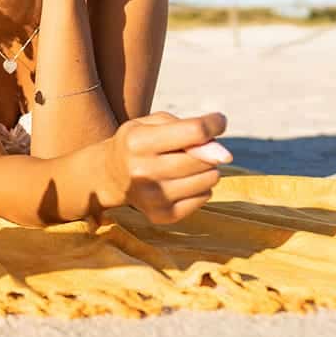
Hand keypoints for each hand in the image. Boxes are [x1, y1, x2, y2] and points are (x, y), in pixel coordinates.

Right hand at [100, 111, 229, 223]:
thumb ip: (189, 129)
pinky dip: (199, 187)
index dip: (214, 124)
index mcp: (137, 142)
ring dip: (205, 169)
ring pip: (209, 179)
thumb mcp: (153, 123)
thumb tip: (224, 155)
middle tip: (191, 148)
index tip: (218, 121)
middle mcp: (142, 172)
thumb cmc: (139, 142)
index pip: (194, 131)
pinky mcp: (163, 215)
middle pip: (204, 159)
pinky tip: (180, 182)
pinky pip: (205, 197)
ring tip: (184, 165)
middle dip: (207, 150)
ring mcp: (153, 197)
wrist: (111, 176)